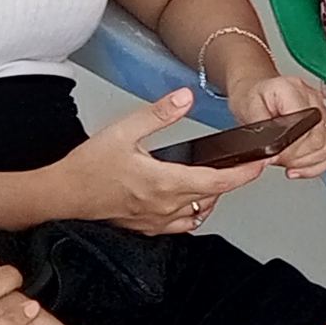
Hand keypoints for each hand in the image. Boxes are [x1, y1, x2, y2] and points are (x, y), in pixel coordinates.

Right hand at [52, 91, 274, 232]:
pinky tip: (191, 198)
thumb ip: (158, 113)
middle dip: (233, 179)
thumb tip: (185, 97)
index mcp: (164, 182)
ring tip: (216, 175)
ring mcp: (157, 220)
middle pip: (213, 195)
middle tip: (244, 163)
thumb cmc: (89, 166)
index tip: (261, 164)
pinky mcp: (148, 227)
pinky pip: (182, 224)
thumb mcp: (123, 130)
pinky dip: (194, 211)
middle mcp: (165, 205)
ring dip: (212, 195)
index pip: (217, 181)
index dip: (244, 174)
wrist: (63, 194)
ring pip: (200, 211)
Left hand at [228, 70, 325, 177]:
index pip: (305, 127)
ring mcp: (323, 109)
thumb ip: (259, 133)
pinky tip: (303, 166)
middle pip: (319, 140)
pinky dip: (320, 164)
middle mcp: (312, 97)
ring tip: (291, 163)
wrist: (255, 90)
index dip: (292, 149)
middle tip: (281, 159)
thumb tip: (266, 157)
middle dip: (298, 158)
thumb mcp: (247, 110)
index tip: (277, 155)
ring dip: (309, 163)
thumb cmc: (252, 97)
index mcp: (292, 89)